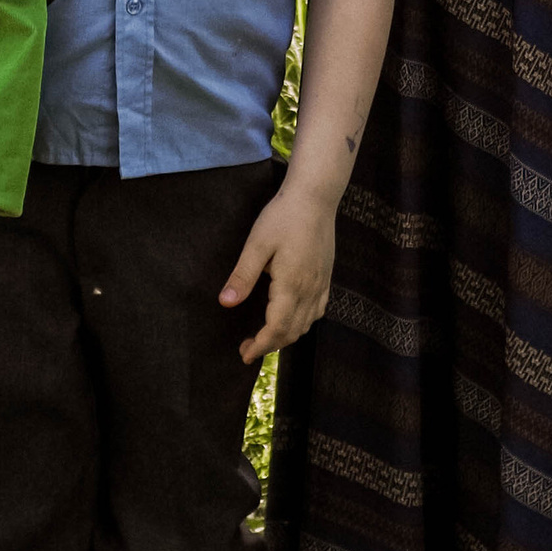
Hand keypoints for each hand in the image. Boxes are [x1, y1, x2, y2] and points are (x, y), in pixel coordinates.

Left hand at [219, 181, 338, 365]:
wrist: (315, 196)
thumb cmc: (283, 216)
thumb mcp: (257, 244)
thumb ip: (242, 276)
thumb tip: (225, 304)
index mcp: (291, 285)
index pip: (277, 329)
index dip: (260, 346)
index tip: (244, 354)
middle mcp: (310, 290)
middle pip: (292, 332)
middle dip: (270, 345)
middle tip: (247, 347)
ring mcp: (321, 284)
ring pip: (306, 324)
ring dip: (286, 336)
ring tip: (265, 336)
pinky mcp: (326, 276)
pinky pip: (318, 311)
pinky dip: (303, 323)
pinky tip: (292, 318)